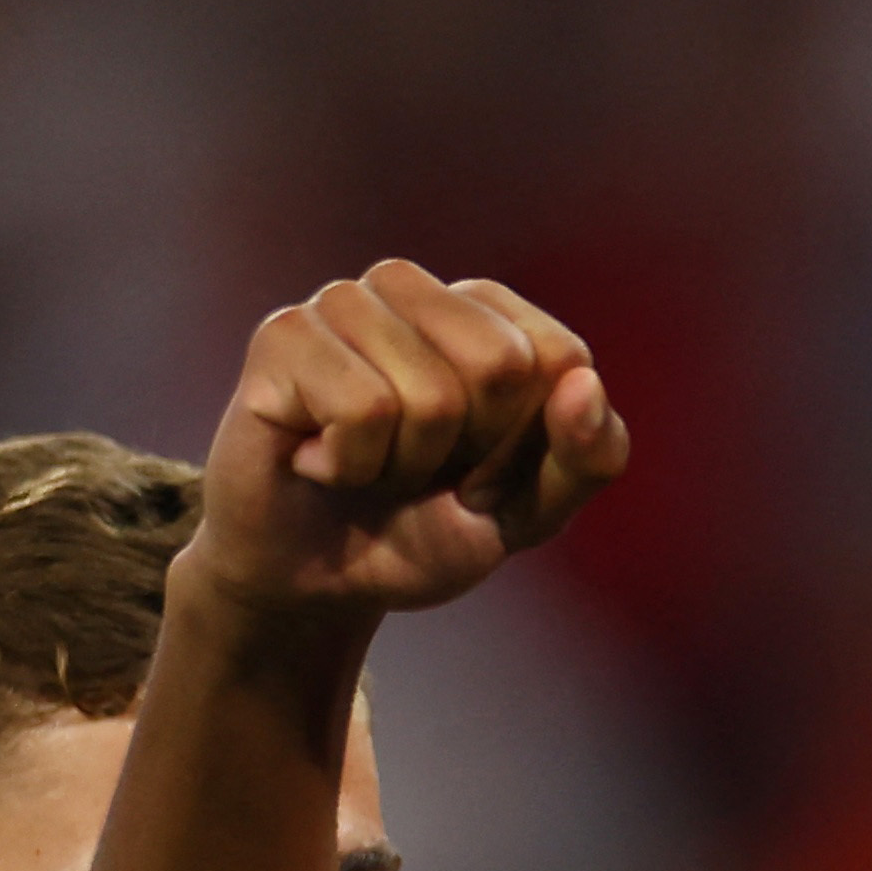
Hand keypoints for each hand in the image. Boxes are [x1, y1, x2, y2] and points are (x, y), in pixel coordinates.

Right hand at [190, 260, 631, 619]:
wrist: (313, 581)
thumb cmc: (423, 532)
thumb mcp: (529, 512)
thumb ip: (587, 457)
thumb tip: (584, 383)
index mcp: (487, 313)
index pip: (562, 358)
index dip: (528, 446)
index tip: (481, 472)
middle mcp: (414, 289)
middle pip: (502, 365)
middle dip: (470, 453)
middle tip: (417, 471)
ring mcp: (345, 302)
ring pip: (430, 396)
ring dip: (403, 466)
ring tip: (366, 464)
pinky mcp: (285, 334)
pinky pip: (361, 410)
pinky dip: (349, 465)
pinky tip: (318, 459)